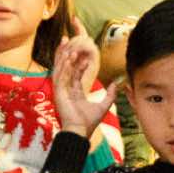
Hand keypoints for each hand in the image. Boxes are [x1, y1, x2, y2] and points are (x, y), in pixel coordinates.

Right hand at [51, 19, 121, 136]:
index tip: (84, 54)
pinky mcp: (57, 93)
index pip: (75, 73)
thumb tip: (115, 84)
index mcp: (74, 92)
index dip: (79, 63)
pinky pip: (59, 76)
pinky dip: (62, 66)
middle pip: (65, 67)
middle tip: (68, 40)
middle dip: (66, 53)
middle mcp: (66, 89)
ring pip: (60, 69)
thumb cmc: (89, 122)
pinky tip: (66, 57)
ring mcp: (61, 91)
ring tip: (67, 44)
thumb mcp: (103, 106)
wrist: (80, 132)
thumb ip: (110, 95)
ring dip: (63, 56)